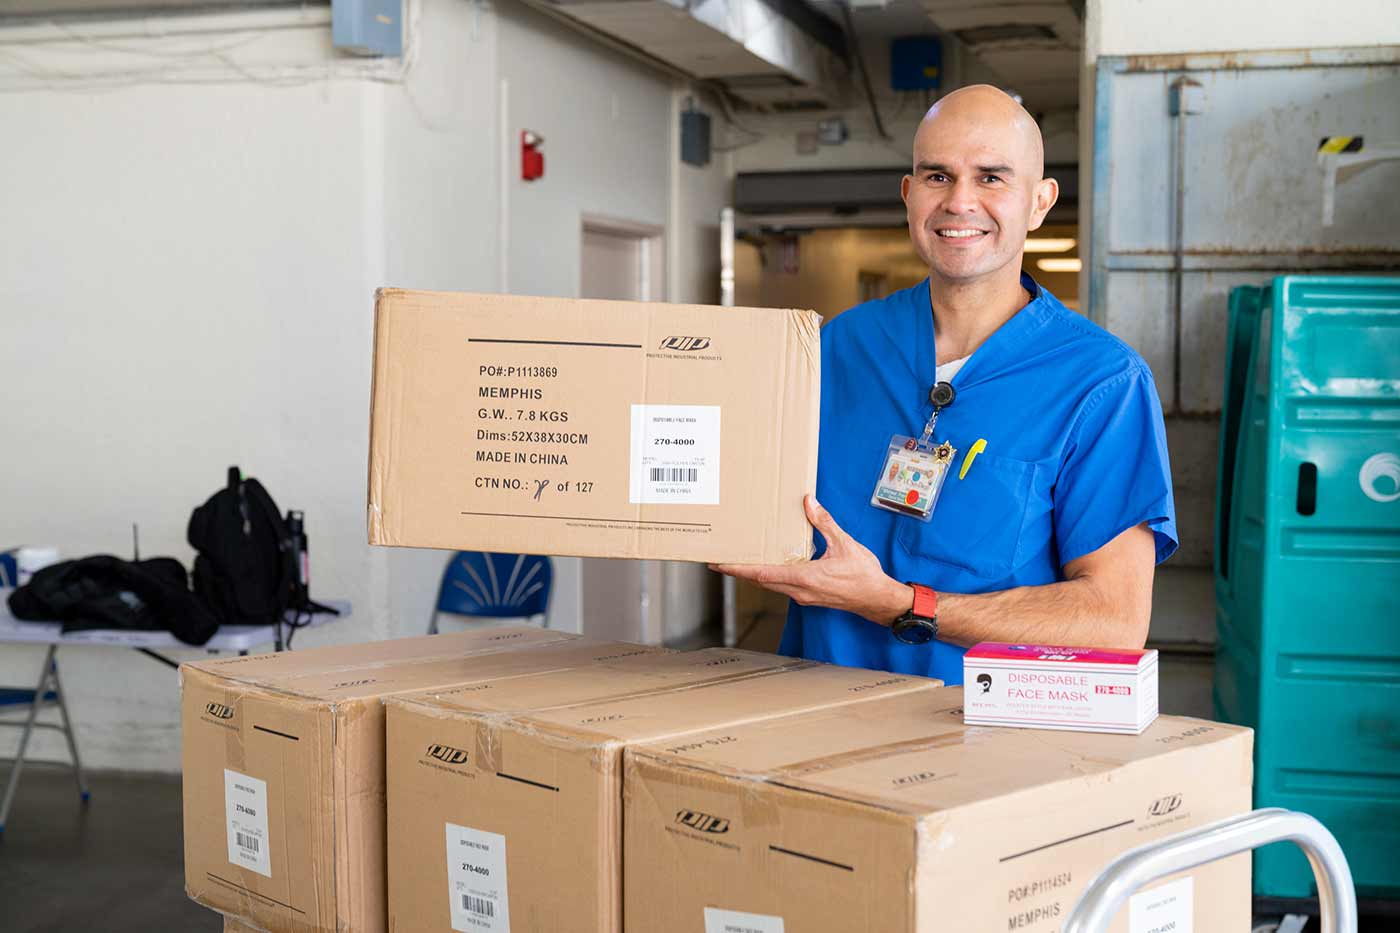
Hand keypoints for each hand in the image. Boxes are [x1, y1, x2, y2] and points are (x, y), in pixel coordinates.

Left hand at [711, 495, 912, 625]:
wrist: (877, 600)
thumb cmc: (863, 575)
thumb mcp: (844, 544)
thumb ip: (824, 523)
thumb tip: (808, 502)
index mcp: (804, 577)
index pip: (762, 574)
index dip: (738, 569)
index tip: (720, 564)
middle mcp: (799, 590)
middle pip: (760, 581)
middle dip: (738, 571)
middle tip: (719, 561)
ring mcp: (803, 595)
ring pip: (770, 585)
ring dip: (753, 574)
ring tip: (738, 562)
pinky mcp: (808, 596)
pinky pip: (782, 586)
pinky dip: (769, 576)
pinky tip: (768, 566)